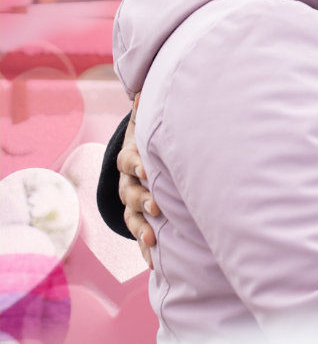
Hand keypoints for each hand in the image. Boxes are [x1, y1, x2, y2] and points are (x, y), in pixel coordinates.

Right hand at [117, 93, 159, 269]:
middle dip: (143, 199)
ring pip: (132, 216)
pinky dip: (146, 248)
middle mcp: (127, 182)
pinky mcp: (139, 218)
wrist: (140, 158)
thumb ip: (145, 110)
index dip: (137, 165)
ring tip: (153, 239)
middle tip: (157, 206)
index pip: (129, 161)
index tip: (147, 169)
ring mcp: (131, 202)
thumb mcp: (146, 122)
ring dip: (142, 228)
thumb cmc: (150, 137)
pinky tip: (154, 260)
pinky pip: (139, 234)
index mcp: (130, 158)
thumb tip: (142, 90)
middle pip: (130, 192)